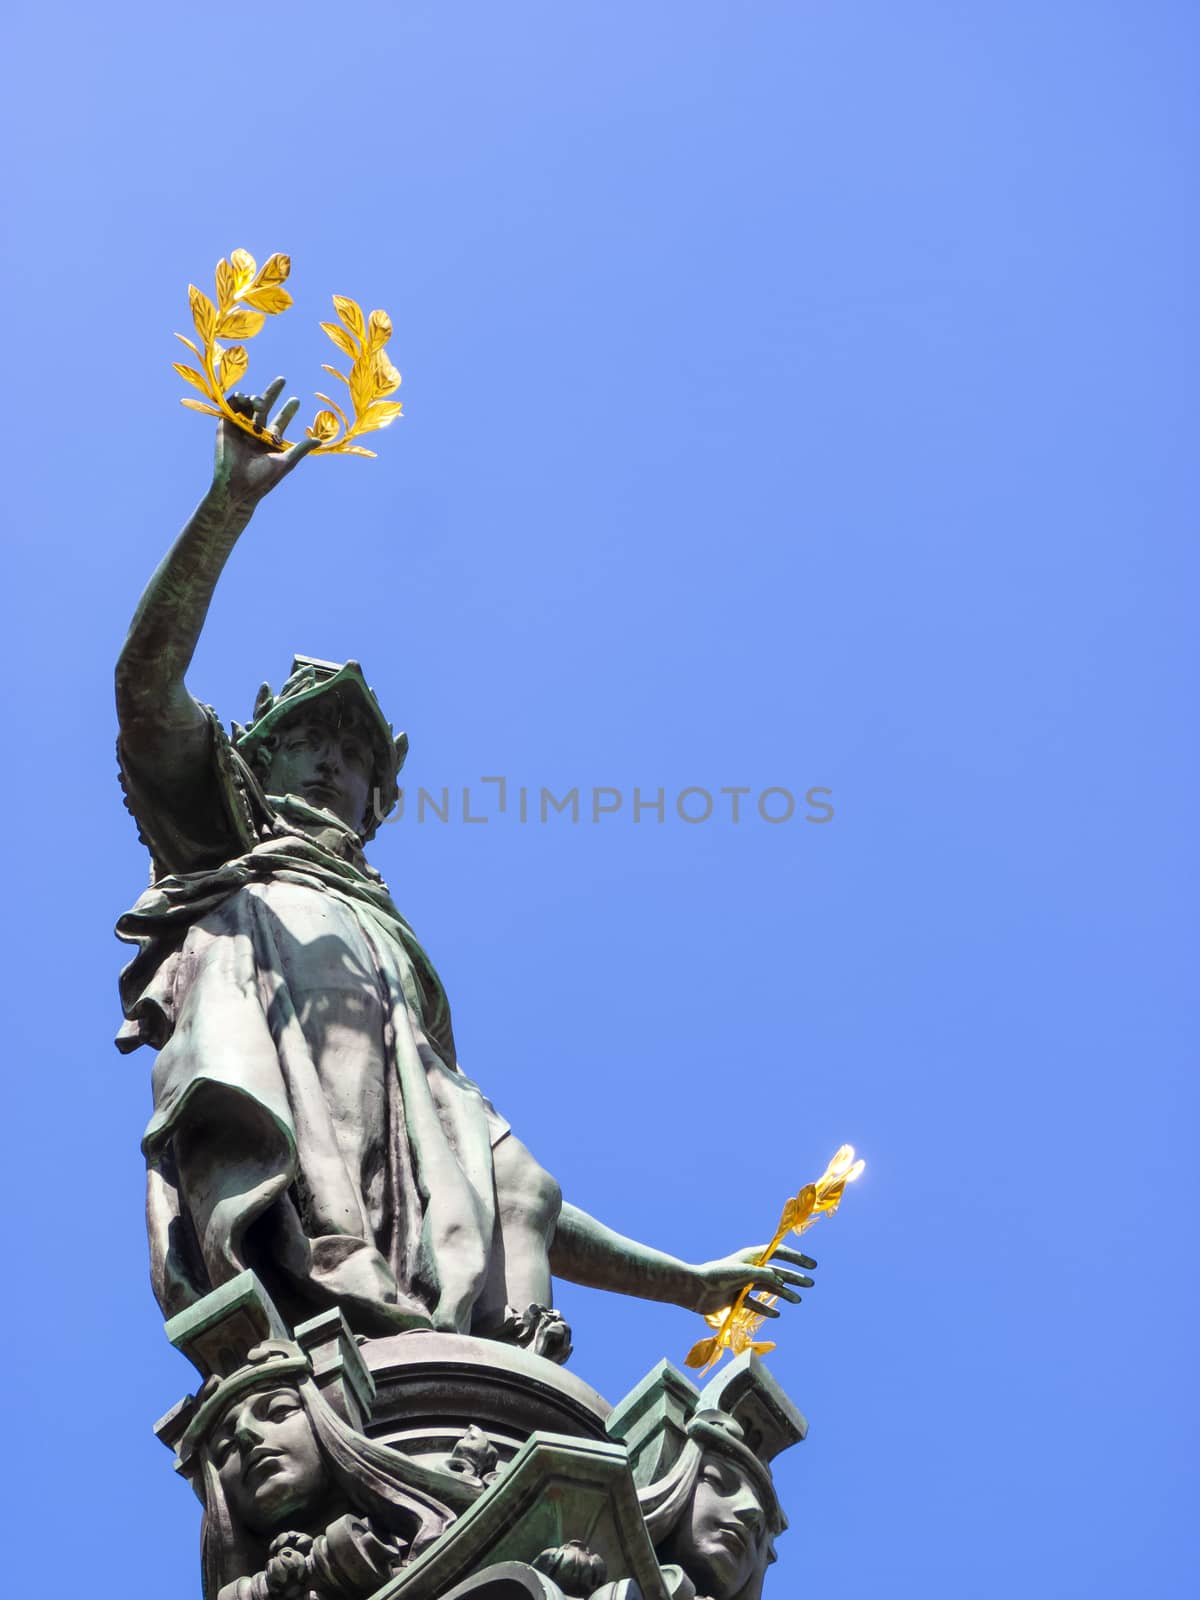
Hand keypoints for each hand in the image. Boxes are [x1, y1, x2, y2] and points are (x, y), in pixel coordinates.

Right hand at [212, 376, 318, 510]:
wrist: (237, 487)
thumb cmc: (262, 479)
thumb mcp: (285, 462)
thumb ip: (300, 449)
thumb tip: (320, 440)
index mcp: (269, 441)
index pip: (280, 421)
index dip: (287, 410)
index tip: (296, 400)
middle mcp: (254, 433)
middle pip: (264, 408)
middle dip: (272, 393)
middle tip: (282, 380)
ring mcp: (239, 429)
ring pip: (247, 406)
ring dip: (256, 398)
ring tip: (261, 402)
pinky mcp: (225, 427)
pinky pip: (230, 407)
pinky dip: (238, 399)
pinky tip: (247, 399)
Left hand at [685, 1244, 815, 1318]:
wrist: (696, 1290)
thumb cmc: (718, 1276)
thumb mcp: (744, 1273)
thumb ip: (764, 1275)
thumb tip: (780, 1280)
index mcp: (752, 1256)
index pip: (779, 1253)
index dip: (796, 1258)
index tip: (811, 1265)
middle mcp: (750, 1268)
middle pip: (777, 1271)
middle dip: (794, 1277)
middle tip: (811, 1283)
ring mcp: (744, 1284)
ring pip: (769, 1288)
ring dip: (784, 1293)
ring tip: (798, 1300)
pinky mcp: (737, 1298)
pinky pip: (756, 1304)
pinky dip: (766, 1309)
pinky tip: (777, 1314)